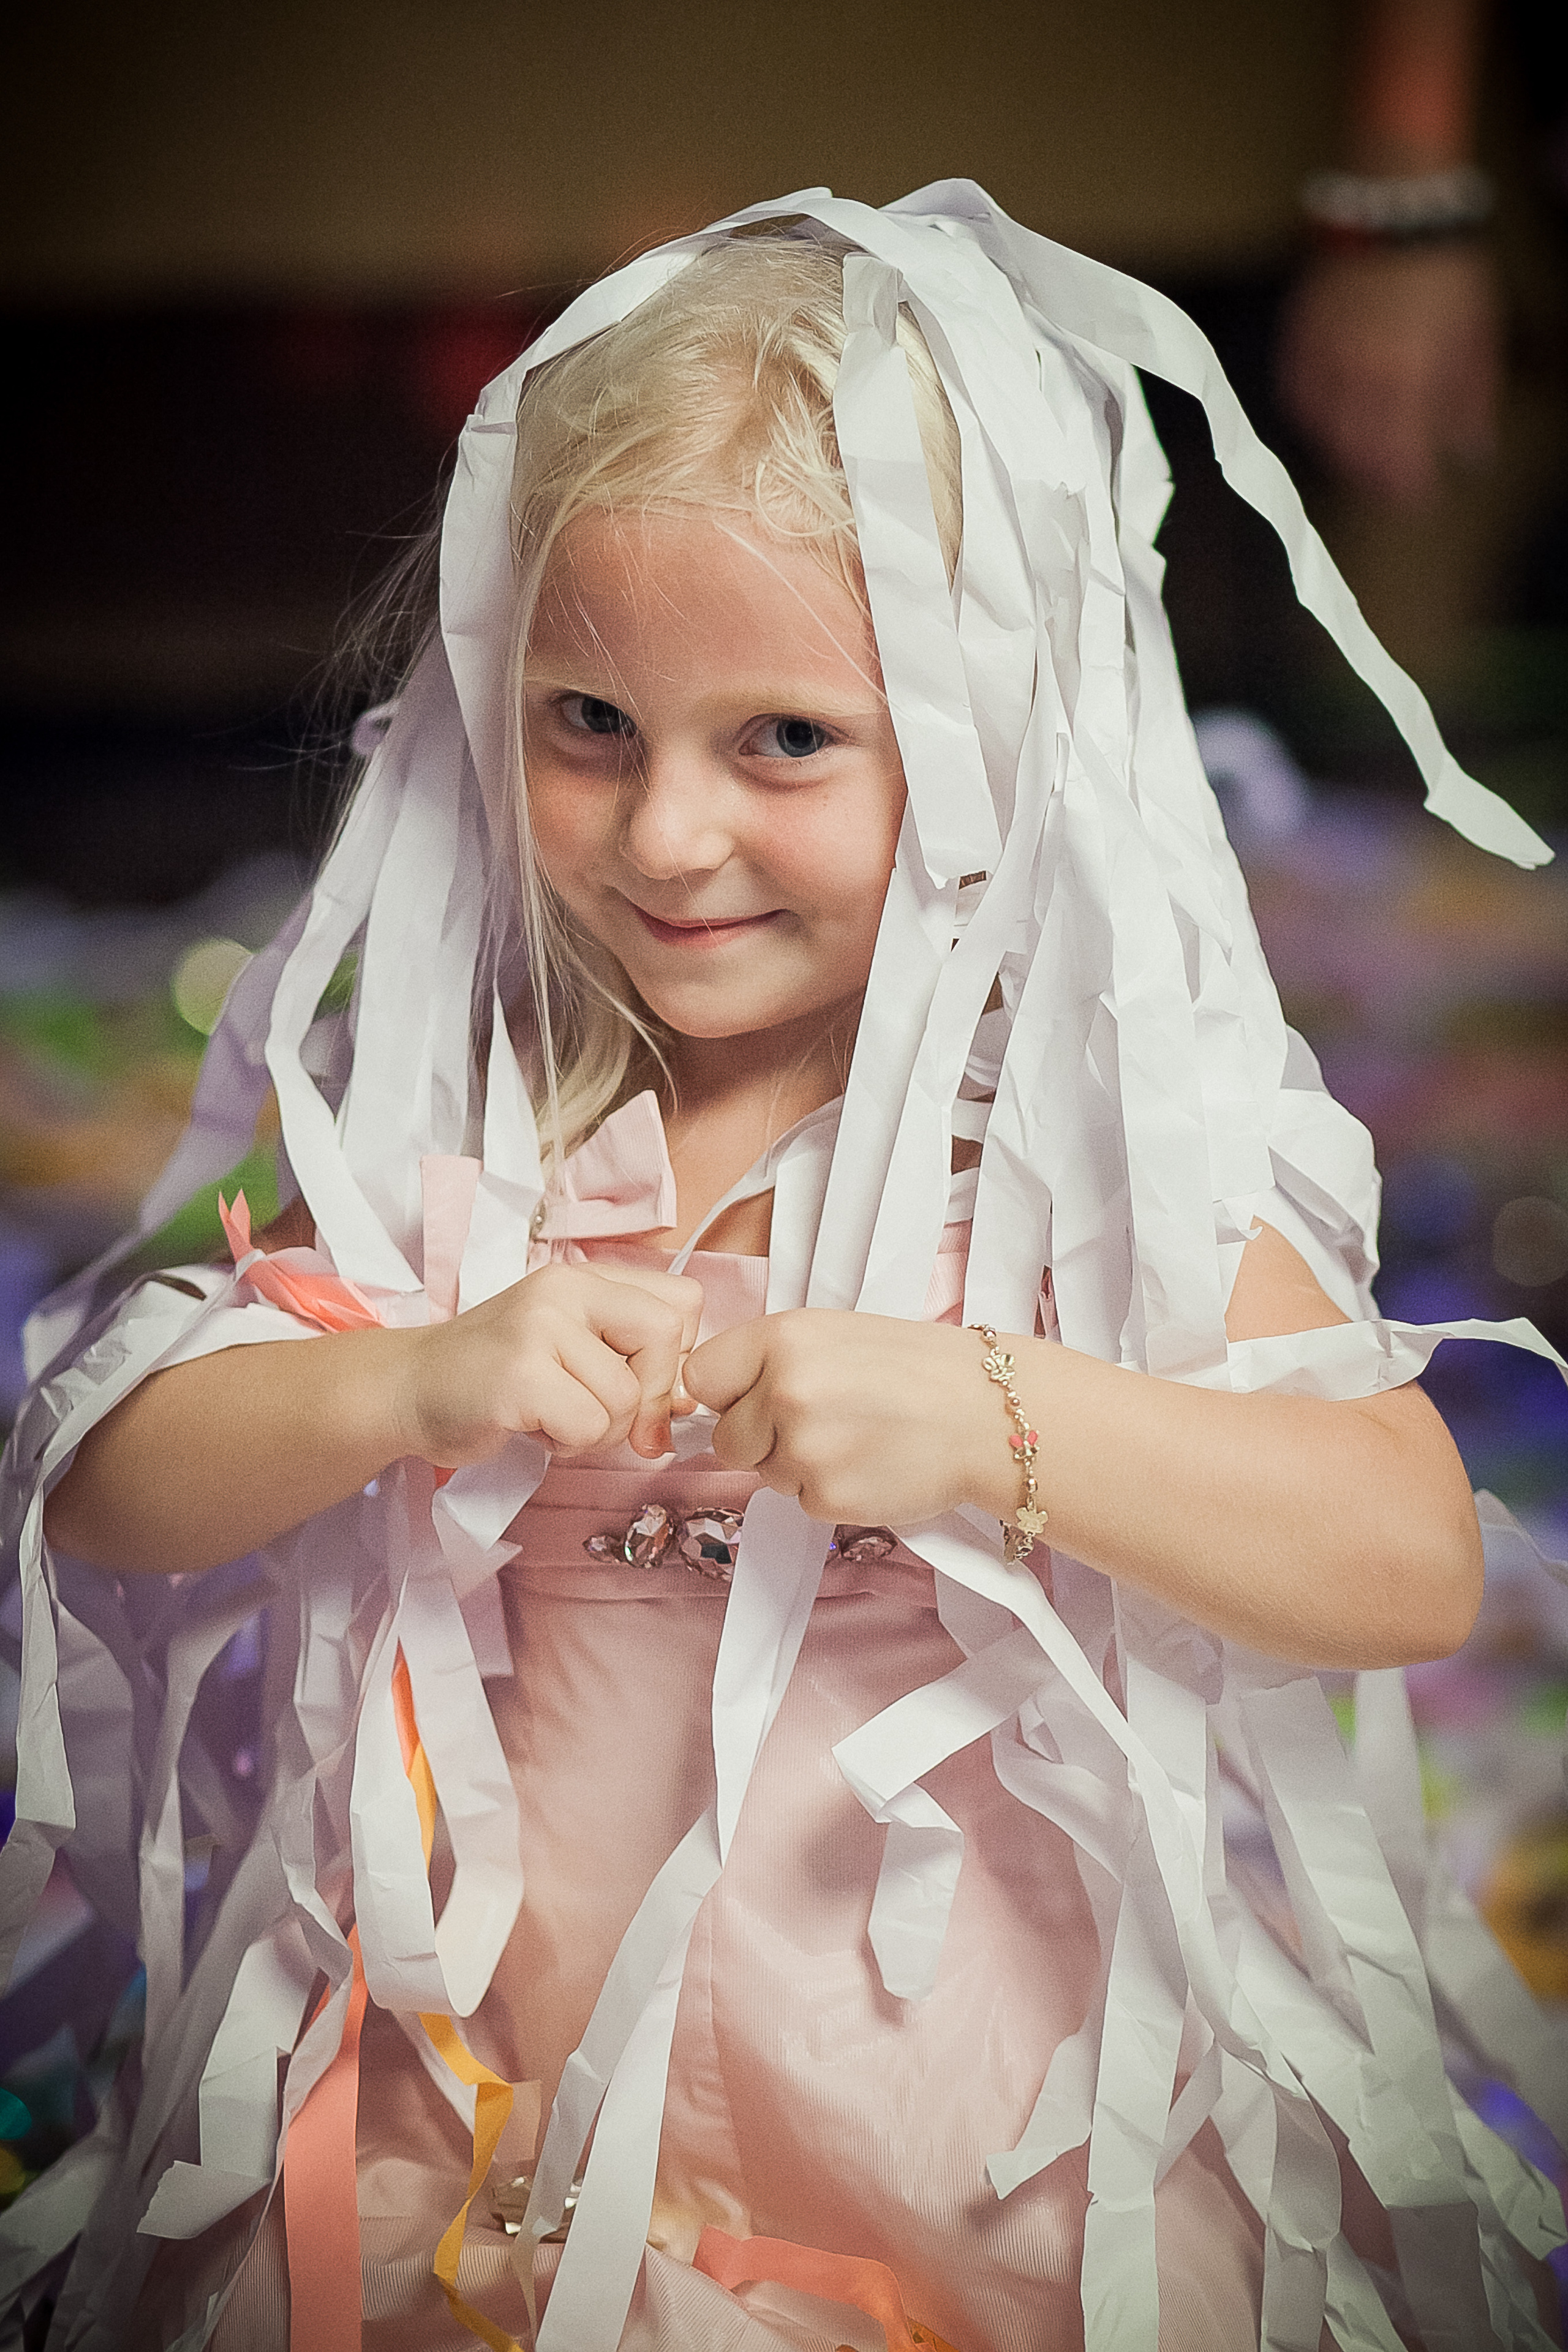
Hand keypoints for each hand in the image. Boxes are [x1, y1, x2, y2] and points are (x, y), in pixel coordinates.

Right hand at [395, 1261, 703, 1468]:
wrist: (409, 1389)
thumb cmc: (499, 1376)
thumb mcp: (572, 1349)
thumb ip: (632, 1360)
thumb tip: (691, 1402)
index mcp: (586, 1277)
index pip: (683, 1302)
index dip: (675, 1357)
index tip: (640, 1386)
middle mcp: (565, 1288)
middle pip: (665, 1338)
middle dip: (647, 1397)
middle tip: (598, 1414)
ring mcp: (539, 1327)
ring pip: (627, 1397)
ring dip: (597, 1431)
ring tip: (551, 1418)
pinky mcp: (518, 1374)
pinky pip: (587, 1425)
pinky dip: (566, 1445)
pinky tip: (532, 1429)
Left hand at [682, 1309, 1011, 1528]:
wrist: (986, 1413)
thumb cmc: (913, 1368)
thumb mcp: (833, 1334)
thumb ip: (770, 1360)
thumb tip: (715, 1399)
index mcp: (782, 1338)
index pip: (701, 1377)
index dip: (726, 1393)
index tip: (754, 1397)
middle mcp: (784, 1391)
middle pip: (727, 1437)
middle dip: (762, 1438)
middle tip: (823, 1421)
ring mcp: (805, 1449)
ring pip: (764, 1473)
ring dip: (798, 1465)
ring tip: (857, 1437)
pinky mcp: (827, 1497)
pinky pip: (800, 1501)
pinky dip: (829, 1491)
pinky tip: (870, 1464)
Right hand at [1275, 243, 1499, 505]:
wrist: (1396, 207)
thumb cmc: (1444, 269)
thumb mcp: (1475, 334)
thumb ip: (1471, 398)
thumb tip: (1473, 452)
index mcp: (1408, 375)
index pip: (1399, 454)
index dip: (1407, 484)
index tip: (1416, 497)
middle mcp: (1360, 373)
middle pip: (1357, 449)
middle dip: (1373, 475)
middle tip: (1387, 486)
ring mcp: (1325, 354)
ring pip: (1322, 427)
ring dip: (1339, 451)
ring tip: (1357, 459)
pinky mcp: (1301, 334)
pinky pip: (1295, 393)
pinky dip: (1309, 415)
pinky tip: (1322, 422)